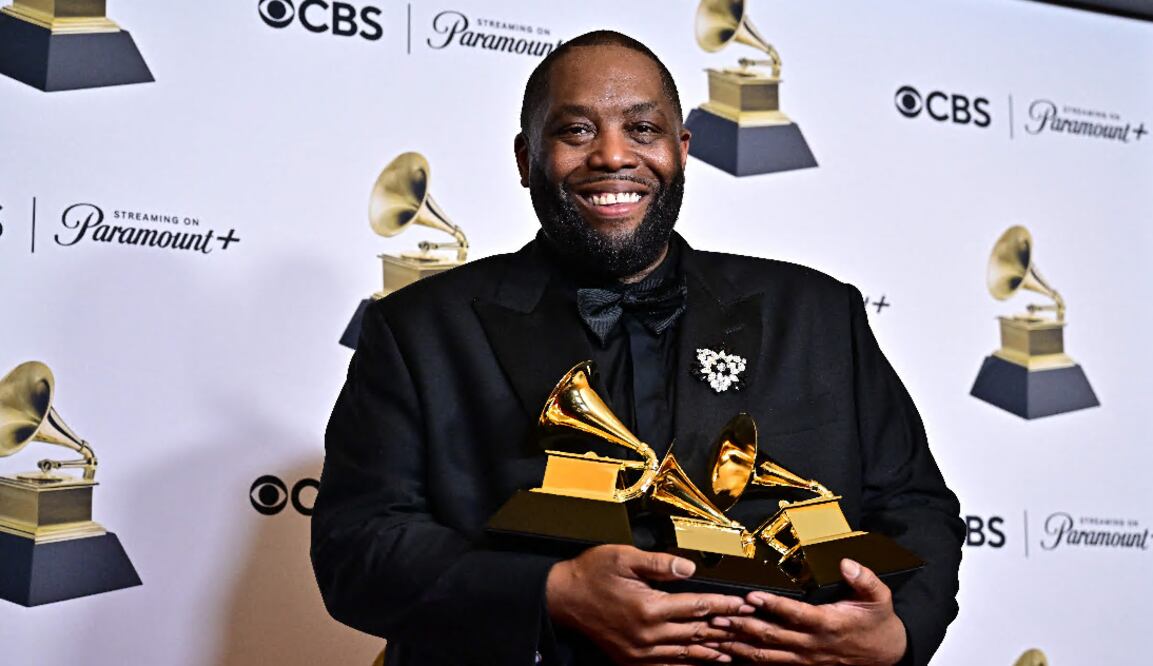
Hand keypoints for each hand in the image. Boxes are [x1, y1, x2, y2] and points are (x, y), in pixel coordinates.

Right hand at [546, 544, 754, 663]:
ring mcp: (640, 652)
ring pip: (685, 653)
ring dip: (711, 651)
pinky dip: (687, 664)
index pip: (698, 606)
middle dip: (725, 628)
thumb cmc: (592, 573)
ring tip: (734, 649)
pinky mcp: (631, 660)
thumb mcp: (624, 557)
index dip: (725, 606)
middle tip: (750, 627)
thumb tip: (690, 568)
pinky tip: (702, 662)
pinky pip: (667, 665)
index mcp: (649, 608)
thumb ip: (660, 564)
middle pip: (697, 633)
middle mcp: (647, 635)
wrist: (563, 598)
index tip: (745, 604)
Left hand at [712, 559, 906, 664]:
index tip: (751, 596)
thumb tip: (846, 563)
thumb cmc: (878, 623)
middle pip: (772, 637)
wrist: (886, 655)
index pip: (796, 614)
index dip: (772, 606)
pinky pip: (770, 664)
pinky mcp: (800, 665)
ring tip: (714, 636)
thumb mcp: (879, 598)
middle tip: (718, 616)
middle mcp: (813, 644)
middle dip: (742, 627)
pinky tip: (727, 653)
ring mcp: (805, 658)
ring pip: (766, 655)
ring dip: (738, 646)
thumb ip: (864, 579)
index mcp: (828, 624)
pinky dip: (747, 659)